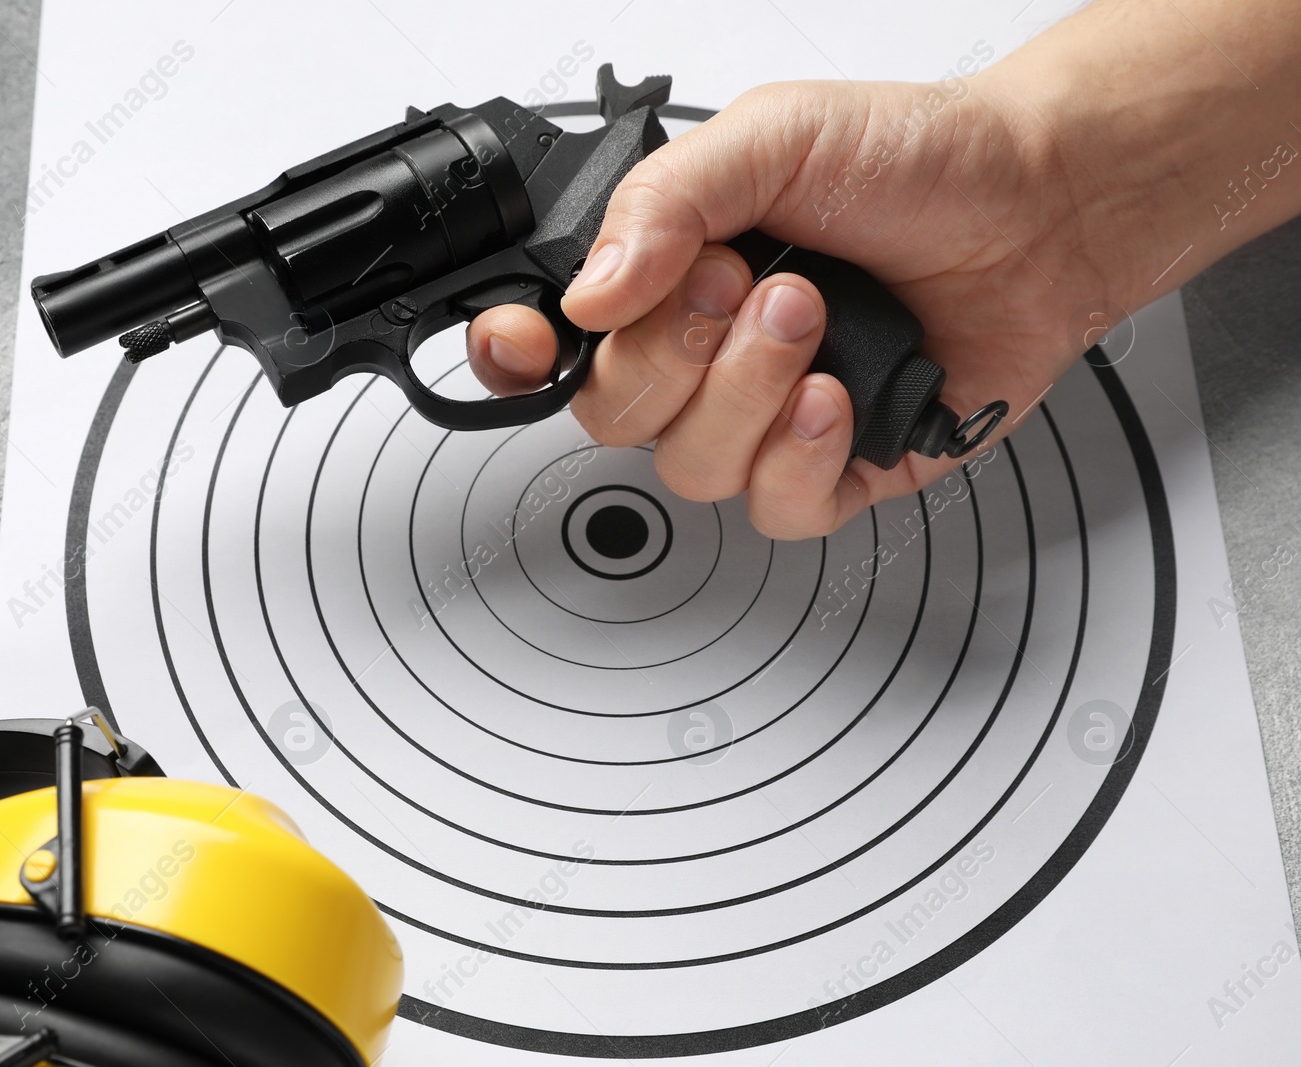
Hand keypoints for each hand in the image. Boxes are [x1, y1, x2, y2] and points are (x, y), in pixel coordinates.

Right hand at [466, 74, 1089, 538]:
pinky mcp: (828, 472)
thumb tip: (590, 293)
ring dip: (750, 394)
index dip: (517, 357)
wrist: (1042, 209)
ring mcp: (761, 420)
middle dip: (676, 354)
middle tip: (748, 283)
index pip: (546, 344)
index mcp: (663, 275)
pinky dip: (803, 455)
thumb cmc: (916, 162)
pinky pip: (774, 510)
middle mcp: (700, 355)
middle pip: (612, 414)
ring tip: (816, 319)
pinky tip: (841, 396)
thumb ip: (663, 201)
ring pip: (691, 469)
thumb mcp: (772, 137)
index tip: (536, 340)